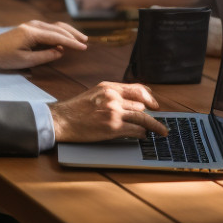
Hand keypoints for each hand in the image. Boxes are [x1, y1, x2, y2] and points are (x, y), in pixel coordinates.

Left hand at [0, 20, 87, 68]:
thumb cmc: (3, 57)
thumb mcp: (24, 61)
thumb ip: (44, 56)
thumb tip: (61, 52)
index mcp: (32, 32)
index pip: (58, 36)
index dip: (72, 43)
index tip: (84, 48)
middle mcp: (33, 25)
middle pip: (59, 28)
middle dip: (73, 35)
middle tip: (85, 43)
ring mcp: (31, 25)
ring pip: (55, 26)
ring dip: (68, 32)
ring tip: (79, 39)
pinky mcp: (29, 28)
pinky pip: (49, 28)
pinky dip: (59, 32)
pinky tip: (64, 39)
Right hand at [50, 81, 167, 141]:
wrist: (61, 120)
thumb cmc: (76, 109)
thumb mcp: (95, 93)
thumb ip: (112, 94)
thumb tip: (131, 102)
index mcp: (109, 87)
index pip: (138, 89)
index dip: (150, 97)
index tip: (155, 105)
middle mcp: (113, 97)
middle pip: (142, 105)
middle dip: (150, 114)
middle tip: (158, 122)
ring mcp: (113, 112)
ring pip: (143, 118)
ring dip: (153, 126)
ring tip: (160, 131)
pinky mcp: (112, 127)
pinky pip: (135, 130)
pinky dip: (142, 134)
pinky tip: (143, 136)